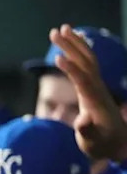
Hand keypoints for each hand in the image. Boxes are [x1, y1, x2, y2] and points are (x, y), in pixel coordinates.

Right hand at [51, 24, 126, 161]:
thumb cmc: (102, 144)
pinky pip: (88, 63)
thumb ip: (87, 130)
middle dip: (70, 45)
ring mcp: (97, 86)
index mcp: (94, 100)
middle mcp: (97, 88)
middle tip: (54, 31)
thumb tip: (82, 120)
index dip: (70, 68)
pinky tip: (72, 42)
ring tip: (61, 28)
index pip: (82, 79)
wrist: (119, 143)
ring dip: (75, 42)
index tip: (57, 57)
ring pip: (87, 58)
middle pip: (85, 61)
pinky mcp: (94, 87)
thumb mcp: (92, 142)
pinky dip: (80, 50)